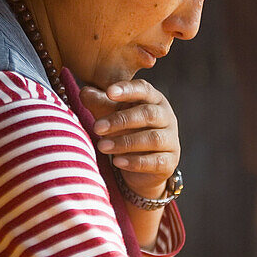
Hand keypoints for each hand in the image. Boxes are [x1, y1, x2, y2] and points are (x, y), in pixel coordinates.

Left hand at [80, 80, 179, 198]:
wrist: (143, 167)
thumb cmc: (127, 131)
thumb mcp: (111, 115)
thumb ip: (99, 103)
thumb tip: (85, 92)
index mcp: (154, 99)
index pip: (144, 90)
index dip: (127, 90)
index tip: (109, 92)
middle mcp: (167, 117)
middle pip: (148, 114)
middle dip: (121, 120)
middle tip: (96, 127)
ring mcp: (171, 140)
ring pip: (152, 139)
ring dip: (125, 142)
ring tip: (102, 146)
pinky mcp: (169, 161)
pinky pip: (155, 161)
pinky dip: (135, 162)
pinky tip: (117, 162)